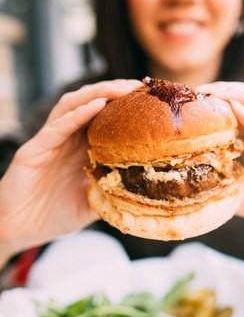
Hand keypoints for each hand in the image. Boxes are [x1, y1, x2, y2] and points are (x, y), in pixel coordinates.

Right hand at [0, 79, 141, 257]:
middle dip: (114, 91)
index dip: (124, 106)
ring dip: (98, 94)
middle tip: (139, 86)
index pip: (103, 118)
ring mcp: (50, 142)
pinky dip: (77, 115)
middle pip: (89, 104)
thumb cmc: (55, 215)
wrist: (22, 230)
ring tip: (122, 89)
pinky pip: (57, 127)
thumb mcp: (93, 202)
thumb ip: (112, 190)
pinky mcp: (35, 150)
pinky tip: (97, 106)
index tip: (148, 100)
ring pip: (72, 106)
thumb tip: (143, 189)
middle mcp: (66, 140)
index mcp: (80, 149)